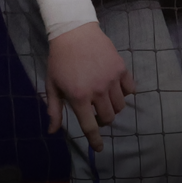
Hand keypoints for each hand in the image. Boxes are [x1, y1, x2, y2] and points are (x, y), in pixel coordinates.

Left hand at [44, 21, 134, 152]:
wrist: (74, 33)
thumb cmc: (59, 60)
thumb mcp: (52, 86)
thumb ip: (54, 110)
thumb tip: (53, 131)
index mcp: (79, 97)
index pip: (90, 126)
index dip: (95, 141)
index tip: (99, 149)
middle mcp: (98, 91)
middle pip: (109, 117)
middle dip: (102, 120)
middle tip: (95, 113)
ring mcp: (112, 80)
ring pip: (120, 105)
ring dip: (113, 108)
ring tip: (104, 100)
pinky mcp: (121, 69)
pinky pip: (130, 89)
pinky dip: (125, 93)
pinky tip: (116, 88)